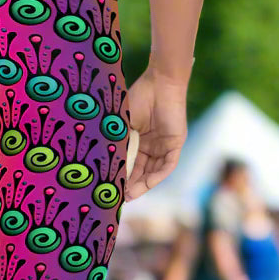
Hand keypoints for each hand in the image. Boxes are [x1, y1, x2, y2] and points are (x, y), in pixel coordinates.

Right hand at [123, 68, 188, 200]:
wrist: (159, 82)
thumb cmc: (138, 97)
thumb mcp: (122, 125)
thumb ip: (117, 144)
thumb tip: (102, 164)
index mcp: (139, 139)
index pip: (130, 163)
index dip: (121, 176)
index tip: (110, 188)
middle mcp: (152, 145)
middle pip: (141, 170)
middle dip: (131, 185)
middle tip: (118, 197)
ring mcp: (164, 145)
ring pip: (153, 171)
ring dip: (142, 184)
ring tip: (129, 195)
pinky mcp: (176, 143)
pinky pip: (167, 165)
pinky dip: (157, 176)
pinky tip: (146, 185)